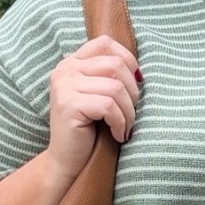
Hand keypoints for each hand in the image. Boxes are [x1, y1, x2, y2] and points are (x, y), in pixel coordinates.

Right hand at [47, 34, 141, 180]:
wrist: (67, 161)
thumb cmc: (89, 129)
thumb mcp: (98, 95)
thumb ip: (109, 76)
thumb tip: (140, 71)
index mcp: (71, 63)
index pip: (105, 43)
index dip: (127, 59)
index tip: (136, 83)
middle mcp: (64, 70)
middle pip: (115, 65)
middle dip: (132, 92)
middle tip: (131, 113)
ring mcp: (64, 86)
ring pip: (115, 87)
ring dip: (129, 111)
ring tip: (126, 126)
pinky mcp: (68, 105)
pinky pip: (108, 106)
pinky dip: (120, 122)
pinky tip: (118, 135)